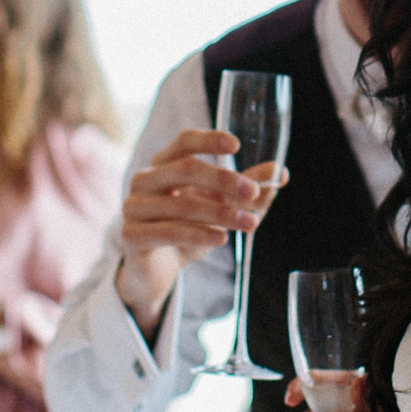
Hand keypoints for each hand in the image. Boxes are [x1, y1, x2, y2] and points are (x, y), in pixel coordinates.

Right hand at [116, 130, 287, 334]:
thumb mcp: (219, 208)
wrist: (154, 271)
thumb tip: (280, 173)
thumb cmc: (186, 230)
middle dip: (223, 179)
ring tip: (248, 223)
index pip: (183, 141)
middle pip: (184, 169)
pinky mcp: (130, 236)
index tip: (236, 144)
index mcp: (164, 164)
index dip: (208, 140)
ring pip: (181, 204)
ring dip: (220, 213)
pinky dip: (199, 234)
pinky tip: (222, 238)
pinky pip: (168, 231)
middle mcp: (145, 180)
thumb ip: (245, 191)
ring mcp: (133, 207)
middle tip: (252, 192)